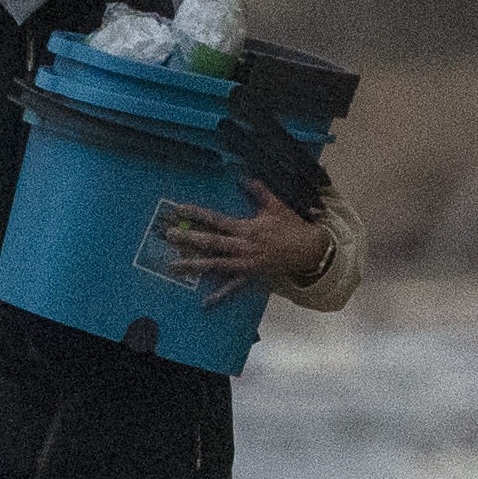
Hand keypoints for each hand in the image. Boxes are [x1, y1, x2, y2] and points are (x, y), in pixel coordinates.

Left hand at [164, 189, 330, 286]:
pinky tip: (206, 301)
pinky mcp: (251, 276)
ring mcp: (245, 263)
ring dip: (194, 265)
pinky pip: (233, 287)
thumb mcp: (276, 205)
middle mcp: (243, 246)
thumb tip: (245, 176)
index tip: (179, 209)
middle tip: (169, 235)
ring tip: (174, 265)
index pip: (216, 219)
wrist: (308, 250)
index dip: (197, 214)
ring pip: (215, 264)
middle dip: (188, 238)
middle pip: (211, 242)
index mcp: (246, 228)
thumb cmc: (291, 226)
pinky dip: (221, 295)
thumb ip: (259, 191)